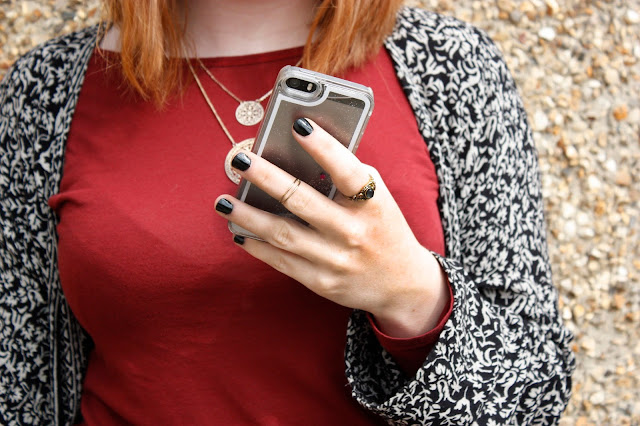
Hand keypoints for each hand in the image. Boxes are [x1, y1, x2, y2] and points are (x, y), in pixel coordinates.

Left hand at [214, 118, 448, 337]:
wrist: (402, 284)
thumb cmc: (383, 228)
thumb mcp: (378, 199)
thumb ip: (347, 177)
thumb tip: (298, 153)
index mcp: (373, 204)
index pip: (348, 171)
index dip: (324, 148)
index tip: (298, 125)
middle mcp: (354, 232)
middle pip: (302, 201)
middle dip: (266, 177)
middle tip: (239, 159)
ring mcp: (336, 260)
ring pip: (283, 233)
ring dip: (249, 215)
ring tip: (223, 201)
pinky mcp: (322, 282)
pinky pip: (282, 261)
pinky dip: (257, 245)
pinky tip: (239, 231)